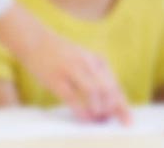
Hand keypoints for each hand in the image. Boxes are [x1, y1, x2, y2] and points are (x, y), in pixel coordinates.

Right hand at [0, 4, 130, 123]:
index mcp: (97, 61)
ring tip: (97, 120)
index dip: (122, 105)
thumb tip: (107, 105)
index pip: (115, 86)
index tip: (127, 121)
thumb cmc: (61, 55)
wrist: (36, 41)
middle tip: (110, 122)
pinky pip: (73, 98)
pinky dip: (82, 111)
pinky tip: (85, 119)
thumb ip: (95, 78)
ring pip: (94, 93)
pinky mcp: (57, 79)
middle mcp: (88, 64)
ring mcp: (72, 70)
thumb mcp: (83, 61)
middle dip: (113, 110)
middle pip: (109, 90)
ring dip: (98, 110)